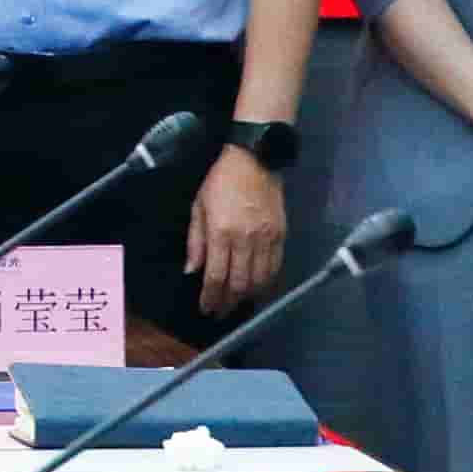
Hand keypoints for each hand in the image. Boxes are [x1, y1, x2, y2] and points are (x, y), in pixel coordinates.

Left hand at [188, 148, 286, 303]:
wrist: (255, 159)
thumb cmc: (220, 180)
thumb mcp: (198, 206)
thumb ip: (195, 241)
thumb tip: (191, 271)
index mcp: (220, 232)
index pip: (215, 276)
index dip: (210, 298)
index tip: (205, 309)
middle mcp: (245, 240)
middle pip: (238, 283)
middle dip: (228, 303)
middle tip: (220, 313)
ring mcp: (266, 238)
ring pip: (259, 280)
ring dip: (247, 297)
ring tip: (237, 304)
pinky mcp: (281, 235)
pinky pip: (275, 268)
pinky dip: (266, 283)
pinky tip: (258, 289)